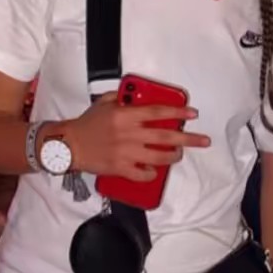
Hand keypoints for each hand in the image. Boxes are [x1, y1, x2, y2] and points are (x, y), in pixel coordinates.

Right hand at [63, 93, 209, 180]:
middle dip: (188, 139)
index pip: (159, 113)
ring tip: (179, 154)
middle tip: (204, 141)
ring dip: (173, 156)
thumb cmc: (88, 121)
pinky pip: (142, 175)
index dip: (178, 113)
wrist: (68, 145)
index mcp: (127, 116)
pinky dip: (151, 174)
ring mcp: (126, 154)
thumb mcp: (105, 102)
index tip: (194, 114)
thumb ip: (124, 99)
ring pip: (158, 158)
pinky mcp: (120, 169)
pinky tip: (155, 170)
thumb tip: (141, 97)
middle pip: (166, 137)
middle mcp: (130, 134)